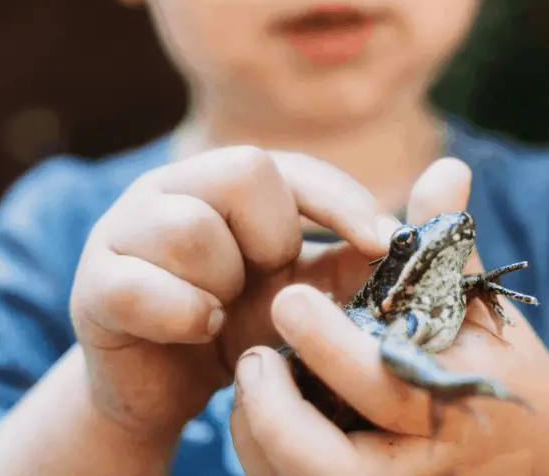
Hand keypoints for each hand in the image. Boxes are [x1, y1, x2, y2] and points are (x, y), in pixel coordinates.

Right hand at [69, 145, 401, 444]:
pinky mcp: (94, 283)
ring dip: (224, 284)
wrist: (166, 385)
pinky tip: (197, 331)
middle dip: (271, 240)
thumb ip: (363, 246)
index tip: (383, 244)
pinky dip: (184, 315)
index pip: (286, 164)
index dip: (339, 200)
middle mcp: (168, 190)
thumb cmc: (241, 328)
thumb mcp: (305, 291)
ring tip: (222, 311)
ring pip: (190, 227)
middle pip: (242, 173)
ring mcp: (122, 231)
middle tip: (262, 280)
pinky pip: (145, 286)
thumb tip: (454, 175)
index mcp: (217, 182)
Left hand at [231, 159, 548, 474]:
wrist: (516, 450)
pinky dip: (260, 451)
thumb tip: (447, 167)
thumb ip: (446, 246)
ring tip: (253, 375)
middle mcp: (417, 470)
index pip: (386, 388)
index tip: (286, 297)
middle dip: (276, 407)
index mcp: (452, 406)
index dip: (331, 346)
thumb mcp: (472, 307)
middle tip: (253, 356)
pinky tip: (260, 407)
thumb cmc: (486, 365)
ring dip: (258, 430)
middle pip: (329, 464)